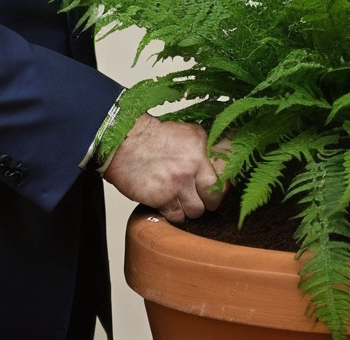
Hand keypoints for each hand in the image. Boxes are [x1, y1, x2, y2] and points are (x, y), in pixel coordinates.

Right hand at [102, 113, 226, 222]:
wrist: (124, 142)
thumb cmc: (152, 138)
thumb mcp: (186, 134)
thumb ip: (204, 151)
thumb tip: (222, 170)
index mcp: (201, 144)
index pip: (225, 173)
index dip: (221, 185)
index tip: (215, 188)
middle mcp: (193, 163)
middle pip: (214, 197)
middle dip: (208, 201)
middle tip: (199, 198)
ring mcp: (178, 182)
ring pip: (197, 211)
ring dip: (189, 209)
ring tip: (180, 199)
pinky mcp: (163, 197)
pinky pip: (178, 216)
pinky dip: (173, 213)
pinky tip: (167, 202)